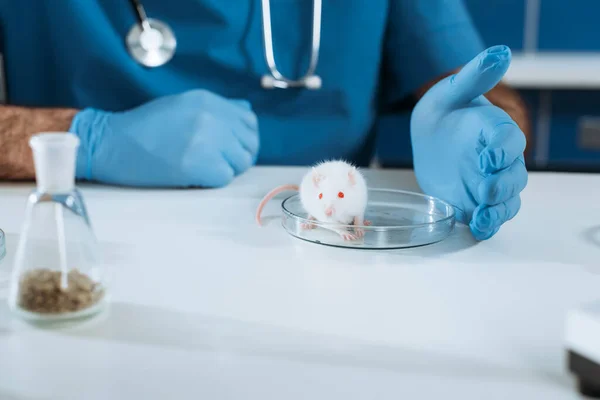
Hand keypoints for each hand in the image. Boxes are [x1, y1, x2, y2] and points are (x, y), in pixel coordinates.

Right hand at [70, 89, 258, 187]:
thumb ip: (216, 109)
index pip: (249, 120)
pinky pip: (225, 177)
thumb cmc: (143, 127)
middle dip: (238, 155)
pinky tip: (193, 175)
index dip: (244, 137)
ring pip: (241, 162)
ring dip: (227, 168)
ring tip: (203, 167)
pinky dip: (212, 180)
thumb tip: (246, 113)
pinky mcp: (200, 165)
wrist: (111, 143)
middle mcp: (212, 117)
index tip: (232, 147)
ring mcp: (207, 141)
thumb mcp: (182, 105)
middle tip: (218, 162)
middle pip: (249, 143)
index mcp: (208, 100)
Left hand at [410, 45, 527, 239]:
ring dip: (498, 210)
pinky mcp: (475, 201)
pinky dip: (488, 224)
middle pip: (514, 176)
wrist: (431, 136)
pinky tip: (477, 229)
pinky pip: (490, 215)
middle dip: (502, 185)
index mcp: (496, 130)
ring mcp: (489, 182)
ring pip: (507, 200)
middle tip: (484, 190)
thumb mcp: (450, 92)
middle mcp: (499, 159)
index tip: (488, 157)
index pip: (509, 140)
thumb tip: (500, 52)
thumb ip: (473, 77)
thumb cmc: (444, 110)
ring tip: (483, 218)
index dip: (503, 150)